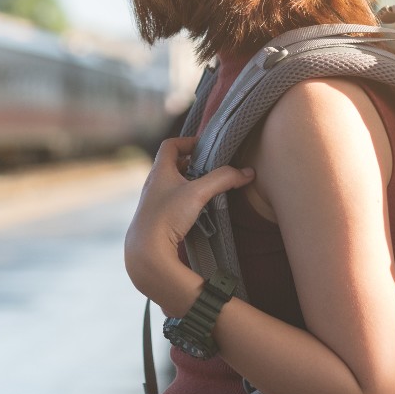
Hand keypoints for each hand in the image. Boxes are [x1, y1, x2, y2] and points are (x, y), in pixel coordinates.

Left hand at [125, 137, 253, 306]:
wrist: (147, 251)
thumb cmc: (167, 217)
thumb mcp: (198, 193)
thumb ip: (223, 179)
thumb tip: (247, 172)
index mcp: (159, 171)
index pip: (170, 145)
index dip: (187, 141)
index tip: (205, 147)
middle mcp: (153, 184)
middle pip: (172, 164)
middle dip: (193, 164)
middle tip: (212, 169)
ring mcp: (153, 202)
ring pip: (173, 184)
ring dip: (191, 183)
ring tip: (209, 189)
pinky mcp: (157, 219)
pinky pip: (173, 202)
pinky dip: (187, 201)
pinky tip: (199, 211)